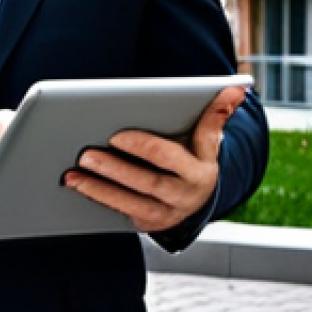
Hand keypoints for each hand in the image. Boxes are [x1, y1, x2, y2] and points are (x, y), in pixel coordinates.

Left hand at [63, 85, 246, 233]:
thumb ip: (215, 115)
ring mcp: (166, 214)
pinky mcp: (148, 224)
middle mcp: (184, 196)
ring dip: (100, 189)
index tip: (116, 135)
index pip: (169, 157)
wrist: (198, 198)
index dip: (143, 147)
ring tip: (74, 172)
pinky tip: (77, 185)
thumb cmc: (195, 157)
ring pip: (130, 204)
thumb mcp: (208, 140)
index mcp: (199, 171)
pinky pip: (121, 213)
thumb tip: (238, 87)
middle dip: (114, 169)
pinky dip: (98, 200)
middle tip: (85, 153)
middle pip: (146, 183)